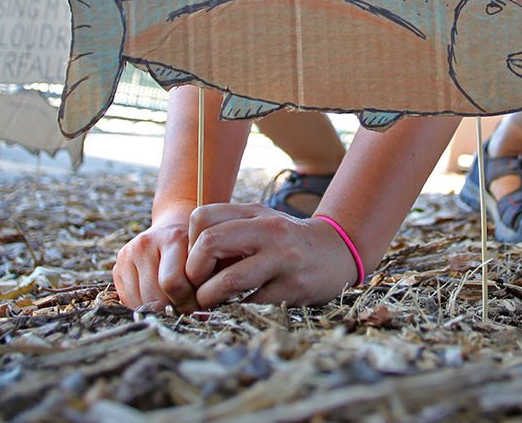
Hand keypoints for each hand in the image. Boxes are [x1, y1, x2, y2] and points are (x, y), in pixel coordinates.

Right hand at [112, 215, 197, 311]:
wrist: (171, 231)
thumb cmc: (193, 251)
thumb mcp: (205, 259)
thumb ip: (206, 282)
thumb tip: (200, 319)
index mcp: (172, 238)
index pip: (172, 282)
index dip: (187, 301)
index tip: (197, 305)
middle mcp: (146, 244)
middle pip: (154, 295)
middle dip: (172, 308)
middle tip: (185, 309)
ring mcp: (128, 254)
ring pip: (139, 301)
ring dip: (157, 310)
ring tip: (172, 303)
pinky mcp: (117, 265)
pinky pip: (128, 300)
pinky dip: (143, 306)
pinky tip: (157, 298)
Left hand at [185, 204, 359, 307]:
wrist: (336, 252)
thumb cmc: (285, 241)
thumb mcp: (259, 224)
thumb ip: (226, 234)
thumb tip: (185, 263)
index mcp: (254, 212)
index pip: (201, 218)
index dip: (189, 244)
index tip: (196, 262)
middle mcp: (268, 231)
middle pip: (209, 243)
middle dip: (193, 272)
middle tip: (197, 286)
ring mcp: (283, 259)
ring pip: (228, 280)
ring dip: (209, 297)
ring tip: (211, 302)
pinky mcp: (292, 287)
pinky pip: (250, 303)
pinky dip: (234, 309)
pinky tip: (236, 307)